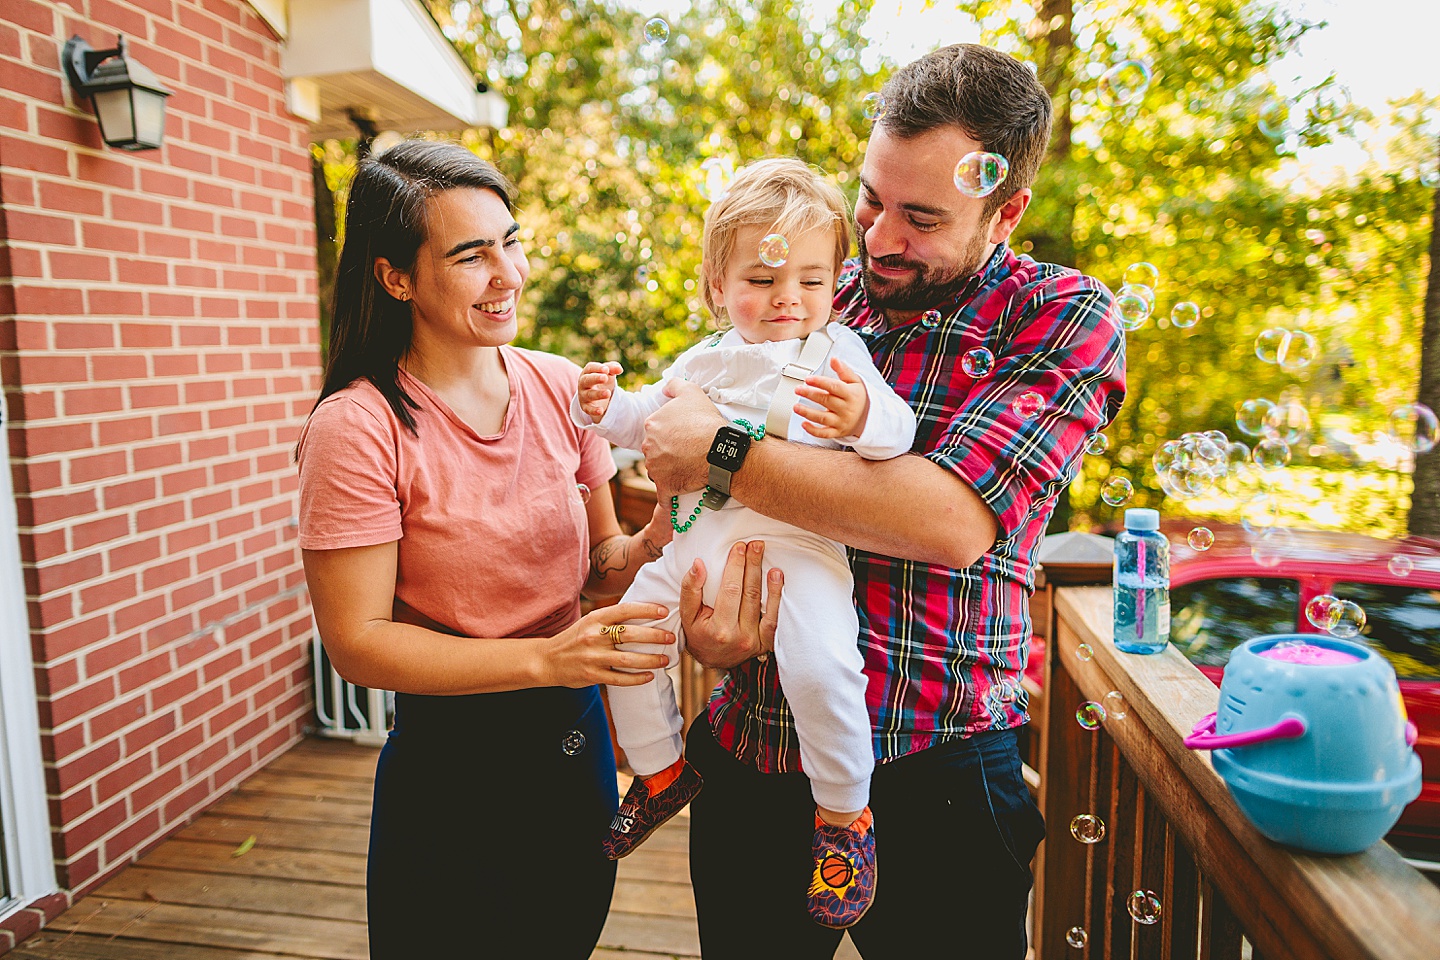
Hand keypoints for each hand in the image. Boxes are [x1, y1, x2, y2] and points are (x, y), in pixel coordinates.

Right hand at [540, 602, 673, 687]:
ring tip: (666, 660)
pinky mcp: (592, 675)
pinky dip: (637, 678)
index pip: (625, 610)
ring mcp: (593, 657)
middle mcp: (594, 636)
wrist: (547, 660)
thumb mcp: (590, 621)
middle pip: (630, 635)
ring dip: (651, 660)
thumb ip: (612, 618)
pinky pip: (619, 679)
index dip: (647, 610)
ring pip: (628, 660)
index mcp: (595, 618)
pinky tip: (649, 676)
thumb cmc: (575, 638)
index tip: (664, 612)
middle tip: (672, 638)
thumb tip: (645, 613)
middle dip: (655, 636)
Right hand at [579, 361, 622, 420]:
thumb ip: (613, 368)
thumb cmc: (602, 381)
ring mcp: (583, 395)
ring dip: (598, 394)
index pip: (590, 368)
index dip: (598, 368)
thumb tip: (619, 369)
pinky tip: (601, 410)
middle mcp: (583, 383)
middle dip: (595, 378)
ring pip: (589, 395)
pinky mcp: (585, 407)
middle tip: (605, 378)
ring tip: (608, 393)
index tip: (606, 369)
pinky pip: (588, 409)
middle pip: (586, 380)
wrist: (598, 396)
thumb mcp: (608, 373)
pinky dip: (594, 410)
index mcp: (587, 373)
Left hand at [642, 379, 726, 494]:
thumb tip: (664, 387)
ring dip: (670, 472)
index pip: (656, 431)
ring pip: (659, 471)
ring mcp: (655, 468)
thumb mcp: (691, 392)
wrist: (718, 449)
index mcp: (651, 424)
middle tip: (688, 453)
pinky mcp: (664, 486)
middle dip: (668, 453)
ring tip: (689, 469)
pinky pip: (664, 497)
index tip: (685, 437)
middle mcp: (648, 446)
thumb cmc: (706, 421)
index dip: (671, 434)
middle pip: (655, 452)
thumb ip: (674, 385)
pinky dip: (668, 500)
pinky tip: (673, 504)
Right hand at [680, 540, 782, 669]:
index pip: (730, 591)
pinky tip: (778, 578)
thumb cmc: (697, 633)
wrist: (713, 659)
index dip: (736, 567)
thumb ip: (691, 588)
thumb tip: (698, 564)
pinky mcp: (766, 643)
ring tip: (768, 558)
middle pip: (749, 595)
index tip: (739, 547)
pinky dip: (777, 598)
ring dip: (768, 580)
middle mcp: (740, 637)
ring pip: (765, 606)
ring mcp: (756, 642)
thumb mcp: (687, 614)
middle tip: (755, 545)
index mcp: (719, 629)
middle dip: (752, 566)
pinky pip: (776, 620)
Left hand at [794, 356, 869, 438]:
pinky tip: (804, 424)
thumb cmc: (858, 397)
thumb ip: (844, 370)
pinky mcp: (837, 432)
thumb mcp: (855, 381)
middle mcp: (846, 409)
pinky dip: (813, 431)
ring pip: (823, 418)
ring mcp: (841, 422)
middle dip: (810, 394)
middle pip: (826, 401)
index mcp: (851, 395)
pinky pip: (824, 434)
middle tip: (798, 389)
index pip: (834, 387)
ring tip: (796, 407)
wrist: (868, 417)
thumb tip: (834, 359)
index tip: (808, 379)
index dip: (820, 382)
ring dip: (808, 413)